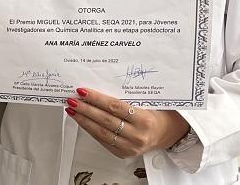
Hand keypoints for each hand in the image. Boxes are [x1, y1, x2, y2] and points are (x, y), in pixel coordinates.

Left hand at [64, 87, 189, 157]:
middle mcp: (137, 135)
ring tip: (72, 110)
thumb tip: (98, 86)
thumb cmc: (155, 113)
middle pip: (105, 120)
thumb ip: (124, 97)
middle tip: (72, 100)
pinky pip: (103, 140)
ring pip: (101, 132)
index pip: (114, 107)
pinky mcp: (123, 153)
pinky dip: (90, 130)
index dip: (97, 99)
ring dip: (84, 120)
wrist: (166, 133)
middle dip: (85, 109)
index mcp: (144, 119)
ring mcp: (129, 147)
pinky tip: (82, 121)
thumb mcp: (145, 101)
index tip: (83, 91)